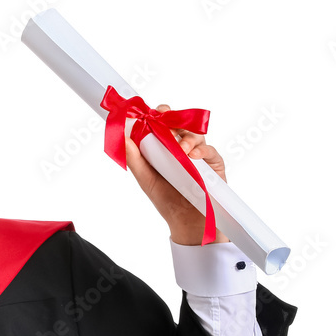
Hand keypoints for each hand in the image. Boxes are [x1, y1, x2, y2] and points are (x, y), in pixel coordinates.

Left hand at [123, 104, 229, 244]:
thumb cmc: (167, 201)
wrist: (187, 223)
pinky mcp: (214, 164)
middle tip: (165, 120)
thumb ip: (135, 159)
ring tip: (181, 149)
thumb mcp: (146, 180)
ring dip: (186, 138)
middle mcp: (182, 148)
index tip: (151, 111)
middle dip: (172, 119)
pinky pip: (210, 151)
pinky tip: (193, 156)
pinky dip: (201, 150)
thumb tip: (122, 137)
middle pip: (179, 124)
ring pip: (195, 134)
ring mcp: (199, 155)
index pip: (162, 125)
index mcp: (165, 149)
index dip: (158, 116)